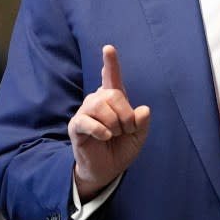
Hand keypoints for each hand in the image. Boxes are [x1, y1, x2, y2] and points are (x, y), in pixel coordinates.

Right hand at [69, 45, 149, 201]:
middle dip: (125, 114)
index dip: (111, 63)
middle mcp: (98, 101)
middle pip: (112, 94)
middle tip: (126, 130)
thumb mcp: (138, 137)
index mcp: (114, 100)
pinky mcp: (76, 126)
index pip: (112, 78)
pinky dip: (100, 129)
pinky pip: (87, 121)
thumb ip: (142, 123)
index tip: (108, 48)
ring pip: (100, 105)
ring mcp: (85, 113)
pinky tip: (105, 137)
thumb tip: (143, 110)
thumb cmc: (121, 149)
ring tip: (114, 135)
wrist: (106, 171)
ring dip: (113, 123)